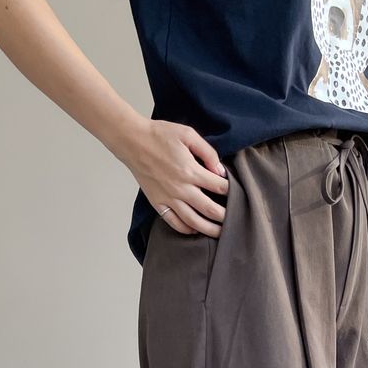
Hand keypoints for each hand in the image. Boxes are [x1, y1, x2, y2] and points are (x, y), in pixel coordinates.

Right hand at [122, 117, 228, 235]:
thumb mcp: (188, 134)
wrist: (132, 141)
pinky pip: (174, 222)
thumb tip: (220, 170)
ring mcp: (169, 198)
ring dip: (209, 229)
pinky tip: (195, 229)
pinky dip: (187, 229)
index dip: (231, 191)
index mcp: (191, 171)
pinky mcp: (158, 203)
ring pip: (194, 221)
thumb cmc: (160, 135)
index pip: (219, 187)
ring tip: (220, 232)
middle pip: (210, 210)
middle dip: (225, 216)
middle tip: (235, 219)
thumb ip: (207, 152)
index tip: (235, 192)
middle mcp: (181, 188)